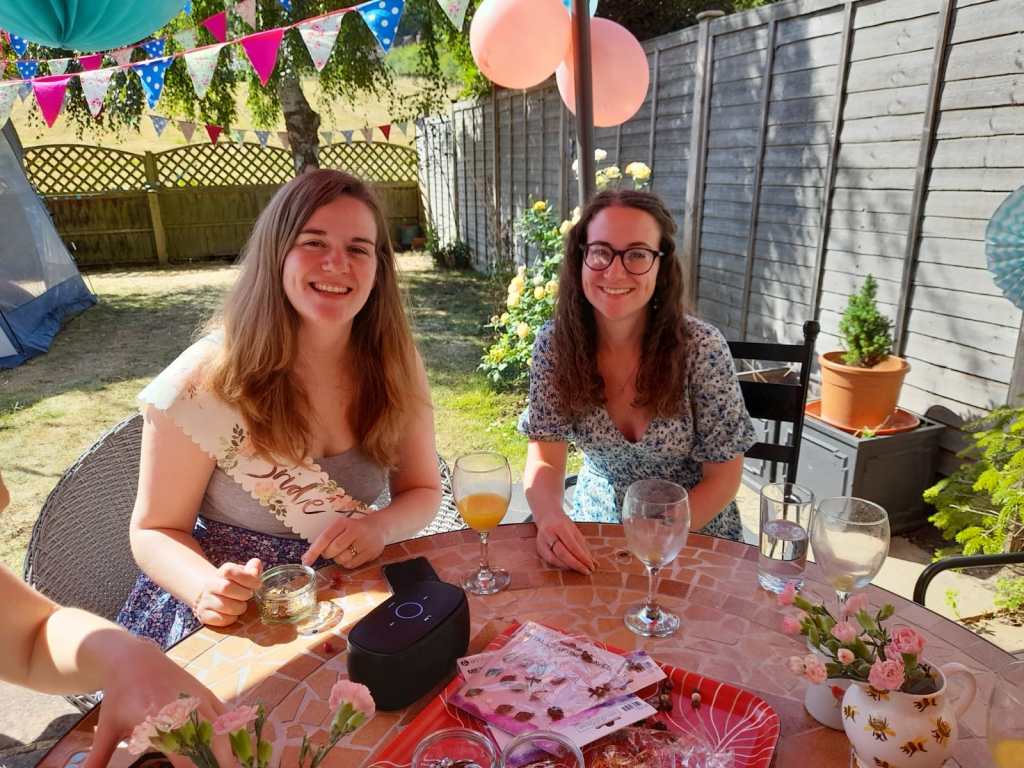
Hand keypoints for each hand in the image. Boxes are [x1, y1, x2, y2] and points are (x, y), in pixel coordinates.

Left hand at [84, 639, 236, 767]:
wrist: (134, 658)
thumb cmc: (119, 696)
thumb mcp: (106, 729)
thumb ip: (98, 759)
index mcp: (157, 719)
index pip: (183, 752)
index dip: (193, 767)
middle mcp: (183, 708)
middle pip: (211, 743)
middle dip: (218, 763)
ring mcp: (198, 699)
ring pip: (222, 730)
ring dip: (228, 752)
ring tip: (230, 767)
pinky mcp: (206, 693)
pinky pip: (226, 716)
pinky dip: (232, 734)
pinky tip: (235, 750)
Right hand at [193, 558, 261, 626]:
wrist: (215, 597)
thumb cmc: (236, 585)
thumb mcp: (245, 574)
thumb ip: (253, 569)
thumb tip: (255, 568)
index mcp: (222, 572)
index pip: (229, 570)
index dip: (247, 578)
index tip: (257, 584)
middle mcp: (210, 584)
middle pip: (225, 587)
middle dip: (243, 594)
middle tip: (248, 596)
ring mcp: (205, 600)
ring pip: (224, 605)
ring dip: (239, 608)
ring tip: (241, 605)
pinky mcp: (204, 615)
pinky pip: (221, 619)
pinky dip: (231, 619)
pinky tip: (233, 614)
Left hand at [302, 515, 384, 568]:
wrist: (379, 527)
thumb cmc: (354, 528)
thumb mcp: (341, 527)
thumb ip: (327, 538)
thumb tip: (307, 557)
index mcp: (344, 522)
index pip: (325, 537)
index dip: (314, 550)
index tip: (305, 561)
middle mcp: (355, 530)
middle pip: (333, 550)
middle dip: (328, 554)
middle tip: (331, 551)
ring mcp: (365, 542)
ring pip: (342, 559)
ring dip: (339, 559)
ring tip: (345, 551)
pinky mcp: (371, 552)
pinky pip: (352, 565)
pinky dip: (348, 563)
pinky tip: (353, 555)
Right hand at [535, 513, 594, 573]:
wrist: (547, 517)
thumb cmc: (564, 525)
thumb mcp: (575, 531)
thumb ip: (584, 547)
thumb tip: (594, 563)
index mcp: (560, 527)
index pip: (572, 546)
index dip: (582, 558)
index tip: (592, 566)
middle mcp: (549, 534)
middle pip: (562, 554)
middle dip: (576, 565)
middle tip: (587, 571)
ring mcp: (541, 542)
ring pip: (554, 559)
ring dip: (569, 567)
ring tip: (580, 570)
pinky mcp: (539, 549)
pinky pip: (550, 561)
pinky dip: (561, 566)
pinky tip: (569, 567)